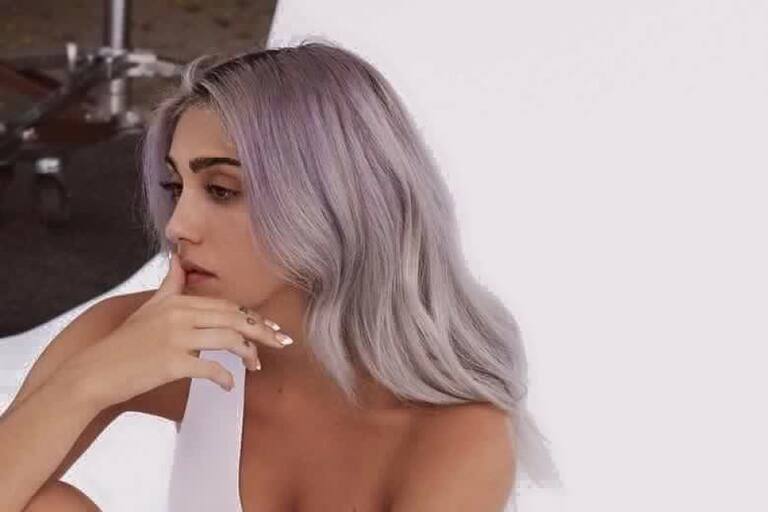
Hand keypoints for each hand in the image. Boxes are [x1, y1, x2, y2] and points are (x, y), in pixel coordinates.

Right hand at [54, 252, 291, 410]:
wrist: (95, 371)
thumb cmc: (125, 342)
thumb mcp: (149, 307)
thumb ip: (169, 284)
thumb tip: (177, 259)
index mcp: (178, 301)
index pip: (227, 306)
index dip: (254, 317)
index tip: (273, 328)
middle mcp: (180, 315)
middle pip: (234, 319)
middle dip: (263, 332)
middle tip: (283, 343)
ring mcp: (176, 338)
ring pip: (228, 340)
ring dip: (248, 354)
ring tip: (256, 367)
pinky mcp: (171, 362)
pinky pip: (210, 367)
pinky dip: (225, 377)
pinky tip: (229, 385)